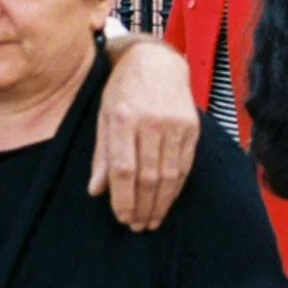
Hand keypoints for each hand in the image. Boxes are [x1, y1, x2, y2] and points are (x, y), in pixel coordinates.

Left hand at [90, 36, 200, 230]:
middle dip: (143, 207)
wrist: (156, 61)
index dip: (123, 199)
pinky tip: (167, 201)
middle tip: (137, 226)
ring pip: (169, 175)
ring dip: (161, 203)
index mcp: (123, 118)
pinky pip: (185, 165)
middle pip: (148, 176)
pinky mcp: (192, 127)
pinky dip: (176, 188)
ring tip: (152, 221)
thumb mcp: (104, 117)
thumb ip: (102, 155)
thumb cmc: (123, 90)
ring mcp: (174, 124)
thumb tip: (96, 191)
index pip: (123, 169)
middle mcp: (151, 121)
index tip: (122, 218)